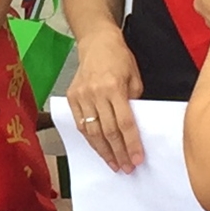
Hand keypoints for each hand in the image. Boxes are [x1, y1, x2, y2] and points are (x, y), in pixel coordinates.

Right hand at [66, 28, 145, 173]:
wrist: (96, 43)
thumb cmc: (118, 58)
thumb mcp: (134, 78)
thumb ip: (134, 103)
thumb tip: (133, 127)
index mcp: (114, 87)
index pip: (125, 123)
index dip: (132, 144)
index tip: (137, 159)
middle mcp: (95, 93)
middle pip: (108, 131)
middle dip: (119, 153)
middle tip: (126, 167)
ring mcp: (81, 96)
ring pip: (92, 132)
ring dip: (104, 151)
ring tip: (113, 164)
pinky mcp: (72, 98)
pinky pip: (80, 125)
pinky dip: (90, 139)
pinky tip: (99, 148)